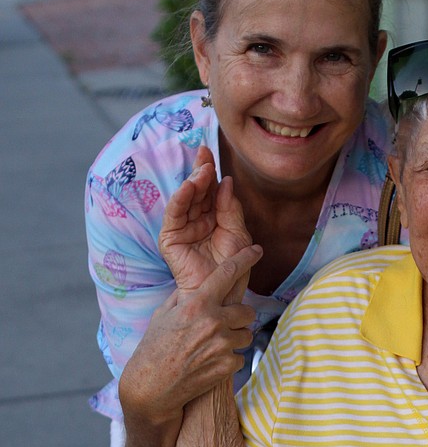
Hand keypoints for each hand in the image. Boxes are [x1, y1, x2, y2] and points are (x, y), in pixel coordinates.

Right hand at [120, 243, 261, 426]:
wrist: (152, 387)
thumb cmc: (155, 348)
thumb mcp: (164, 314)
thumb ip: (186, 297)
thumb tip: (200, 285)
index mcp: (197, 304)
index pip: (227, 274)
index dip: (245, 259)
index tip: (257, 250)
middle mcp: (213, 321)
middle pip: (247, 311)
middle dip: (239, 317)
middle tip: (224, 324)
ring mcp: (222, 345)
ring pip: (246, 334)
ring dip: (235, 339)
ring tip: (213, 346)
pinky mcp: (227, 366)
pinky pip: (240, 357)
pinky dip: (229, 360)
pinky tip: (210, 363)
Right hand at [159, 146, 253, 301]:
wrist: (224, 294)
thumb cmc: (233, 269)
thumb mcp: (238, 234)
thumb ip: (231, 209)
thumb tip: (227, 182)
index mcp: (213, 218)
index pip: (209, 190)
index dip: (209, 171)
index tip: (209, 151)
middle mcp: (196, 220)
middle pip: (196, 190)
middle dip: (200, 171)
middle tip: (204, 154)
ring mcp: (182, 229)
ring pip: (186, 199)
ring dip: (193, 182)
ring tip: (202, 170)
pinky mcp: (171, 239)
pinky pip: (174, 215)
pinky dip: (180, 199)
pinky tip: (188, 187)